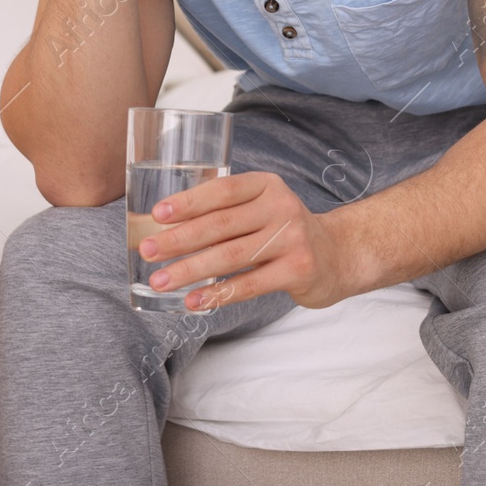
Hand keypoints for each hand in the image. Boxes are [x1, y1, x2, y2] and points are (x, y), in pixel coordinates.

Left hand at [138, 171, 354, 310]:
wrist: (337, 256)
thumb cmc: (284, 231)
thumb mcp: (262, 207)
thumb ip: (226, 211)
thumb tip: (165, 228)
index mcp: (267, 185)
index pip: (223, 190)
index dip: (189, 202)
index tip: (157, 214)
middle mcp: (281, 207)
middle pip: (222, 224)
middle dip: (179, 239)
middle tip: (147, 250)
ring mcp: (292, 239)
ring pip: (231, 256)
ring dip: (190, 270)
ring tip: (160, 280)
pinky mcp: (298, 270)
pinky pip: (249, 284)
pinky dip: (217, 294)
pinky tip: (193, 301)